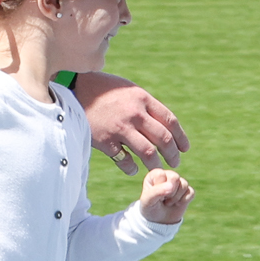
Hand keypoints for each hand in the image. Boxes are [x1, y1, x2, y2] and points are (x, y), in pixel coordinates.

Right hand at [72, 71, 187, 174]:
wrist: (74, 91)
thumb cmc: (104, 90)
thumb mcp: (129, 90)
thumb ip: (146, 105)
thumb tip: (164, 123)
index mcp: (143, 99)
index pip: (170, 121)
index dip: (181, 137)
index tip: (184, 148)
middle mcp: (135, 114)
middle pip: (163, 139)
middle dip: (173, 154)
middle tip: (175, 163)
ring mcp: (120, 128)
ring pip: (148, 153)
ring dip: (156, 164)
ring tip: (157, 170)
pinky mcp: (105, 141)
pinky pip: (124, 160)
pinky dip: (131, 167)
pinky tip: (133, 168)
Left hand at [138, 169, 192, 223]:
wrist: (159, 221)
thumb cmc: (150, 208)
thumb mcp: (147, 201)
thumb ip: (157, 191)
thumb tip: (172, 185)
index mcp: (155, 174)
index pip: (161, 175)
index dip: (160, 188)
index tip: (155, 196)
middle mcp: (168, 175)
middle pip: (175, 177)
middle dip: (170, 192)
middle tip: (163, 199)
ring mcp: (179, 182)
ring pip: (184, 184)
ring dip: (176, 198)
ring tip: (168, 202)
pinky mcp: (187, 191)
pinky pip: (191, 192)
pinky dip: (184, 201)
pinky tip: (177, 204)